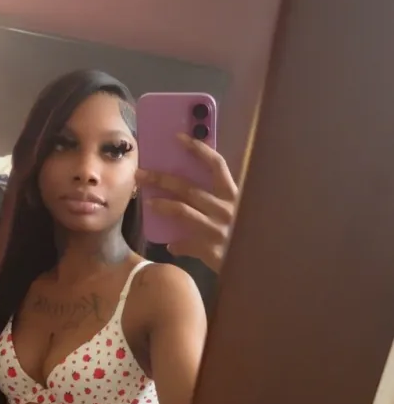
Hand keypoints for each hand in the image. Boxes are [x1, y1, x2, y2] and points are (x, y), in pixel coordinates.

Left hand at [136, 133, 238, 273]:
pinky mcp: (212, 250)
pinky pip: (186, 244)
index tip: (178, 138)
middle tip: (142, 174)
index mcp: (235, 195)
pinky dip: (177, 245)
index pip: (216, 165)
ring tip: (149, 202)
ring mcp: (218, 229)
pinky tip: (170, 245)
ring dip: (163, 205)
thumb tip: (200, 193)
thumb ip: (224, 203)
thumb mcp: (242, 213)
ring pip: (183, 211)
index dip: (197, 149)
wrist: (261, 265)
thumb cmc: (250, 237)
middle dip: (162, 179)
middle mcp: (226, 209)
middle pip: (189, 188)